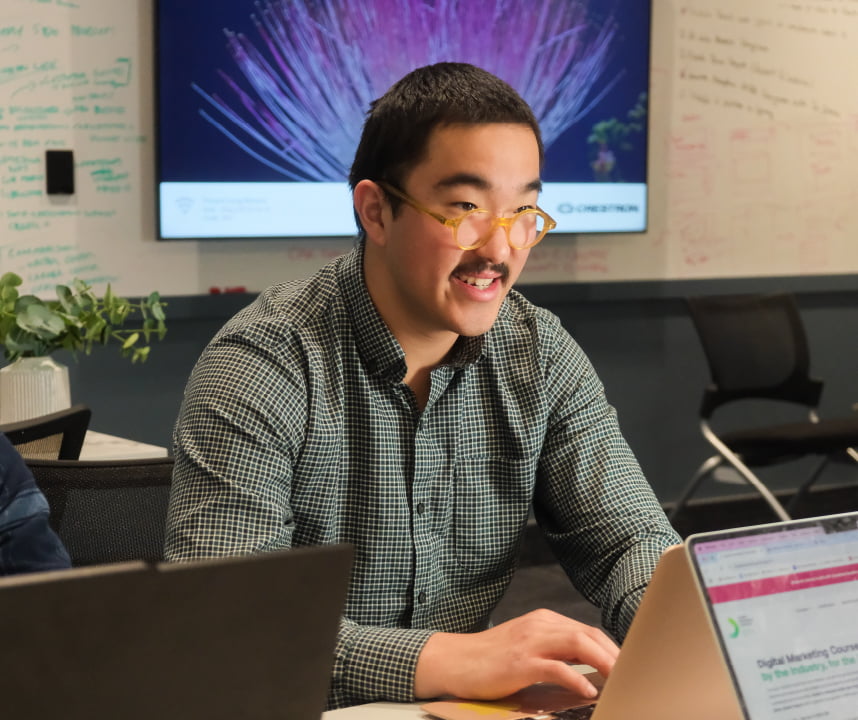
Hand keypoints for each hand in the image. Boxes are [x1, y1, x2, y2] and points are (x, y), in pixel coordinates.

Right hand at [413, 609, 618, 700]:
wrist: (454, 661)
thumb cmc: (491, 660)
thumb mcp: (527, 648)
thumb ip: (554, 652)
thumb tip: (589, 669)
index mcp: (544, 621)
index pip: (588, 631)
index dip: (612, 649)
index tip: (629, 666)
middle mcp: (540, 625)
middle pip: (588, 635)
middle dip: (615, 655)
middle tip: (634, 675)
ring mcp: (530, 642)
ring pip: (577, 644)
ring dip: (603, 663)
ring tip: (620, 680)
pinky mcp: (520, 662)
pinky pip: (555, 668)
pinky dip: (575, 678)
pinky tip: (588, 691)